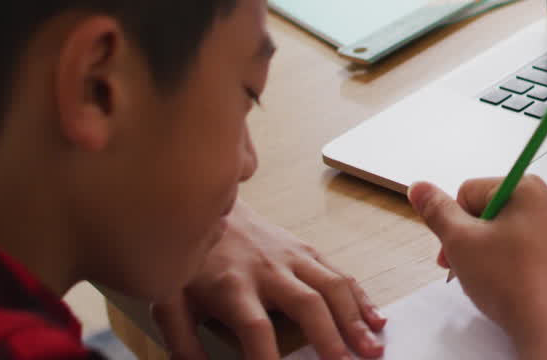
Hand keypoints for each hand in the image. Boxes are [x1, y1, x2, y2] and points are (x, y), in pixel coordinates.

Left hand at [151, 201, 385, 359]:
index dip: (266, 357)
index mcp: (232, 285)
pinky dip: (360, 297)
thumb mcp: (170, 299)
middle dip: (330, 336)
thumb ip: (181, 340)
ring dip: (355, 318)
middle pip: (307, 303)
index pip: (254, 328)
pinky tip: (376, 318)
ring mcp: (292, 257)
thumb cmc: (192, 258)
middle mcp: (268, 269)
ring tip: (373, 346)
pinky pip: (340, 273)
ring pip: (332, 286)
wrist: (209, 202)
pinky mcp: (306, 251)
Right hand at [408, 177, 546, 358]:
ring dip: (497, 249)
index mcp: (529, 187)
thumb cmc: (513, 285)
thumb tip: (420, 189)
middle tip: (469, 266)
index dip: (455, 223)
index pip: (471, 191)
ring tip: (493, 278)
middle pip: (495, 209)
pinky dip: (522, 260)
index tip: (454, 249)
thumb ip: (437, 211)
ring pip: (516, 229)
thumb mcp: (460, 242)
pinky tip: (515, 283)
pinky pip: (538, 247)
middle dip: (476, 237)